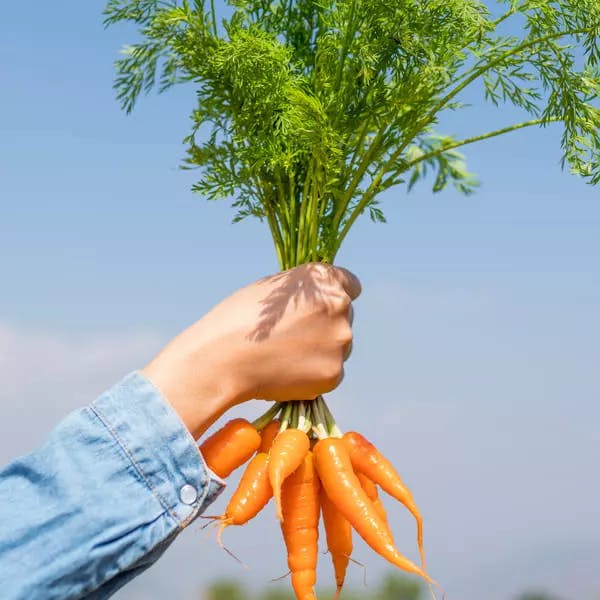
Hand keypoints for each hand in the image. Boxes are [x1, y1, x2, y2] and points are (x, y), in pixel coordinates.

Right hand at [142, 263, 360, 437]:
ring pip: (339, 347)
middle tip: (292, 337)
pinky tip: (287, 371)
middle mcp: (340, 306)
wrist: (224, 358)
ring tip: (284, 356)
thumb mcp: (274, 289)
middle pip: (344, 317)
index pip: (351, 285)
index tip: (323, 308)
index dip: (334, 297)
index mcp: (324, 279)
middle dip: (325, 326)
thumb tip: (319, 303)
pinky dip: (314, 374)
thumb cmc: (239, 318)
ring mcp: (341, 341)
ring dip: (320, 351)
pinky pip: (331, 372)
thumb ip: (304, 293)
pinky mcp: (335, 372)